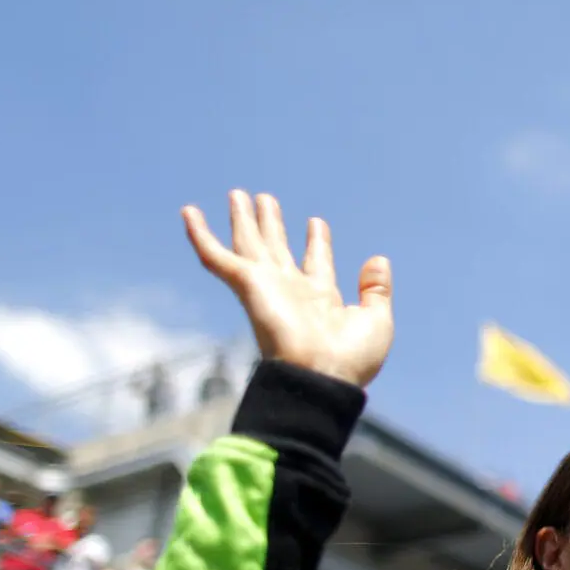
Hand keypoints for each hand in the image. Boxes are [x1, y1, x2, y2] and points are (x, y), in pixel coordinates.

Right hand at [185, 190, 393, 387]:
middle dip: (272, 224)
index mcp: (320, 299)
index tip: (316, 222)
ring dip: (243, 219)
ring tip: (238, 193)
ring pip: (250, 244)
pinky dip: (200, 235)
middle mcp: (291, 290)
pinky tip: (190, 212)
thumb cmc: (350, 359)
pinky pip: (216, 256)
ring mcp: (266, 287)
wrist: (321, 376)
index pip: (316, 262)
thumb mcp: (375, 320)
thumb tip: (379, 260)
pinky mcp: (246, 285)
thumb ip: (376, 289)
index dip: (316, 241)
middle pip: (277, 248)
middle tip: (265, 199)